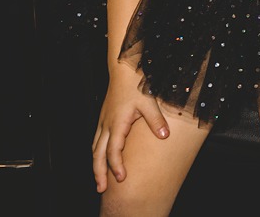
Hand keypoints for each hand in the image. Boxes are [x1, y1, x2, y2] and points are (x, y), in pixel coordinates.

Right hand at [91, 64, 168, 191]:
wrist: (124, 70)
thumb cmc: (136, 85)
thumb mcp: (149, 102)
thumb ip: (156, 120)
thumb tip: (164, 136)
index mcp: (117, 123)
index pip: (114, 151)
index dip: (116, 166)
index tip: (122, 178)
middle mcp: (106, 125)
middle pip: (98, 155)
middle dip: (98, 173)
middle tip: (101, 189)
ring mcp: (103, 122)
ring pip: (95, 148)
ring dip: (96, 165)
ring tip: (99, 180)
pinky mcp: (103, 118)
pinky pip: (96, 141)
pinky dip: (96, 153)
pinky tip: (99, 158)